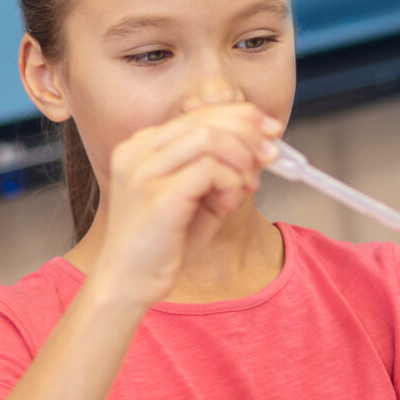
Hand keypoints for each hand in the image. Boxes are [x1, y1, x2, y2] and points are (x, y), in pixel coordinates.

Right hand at [90, 104, 281, 308]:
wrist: (127, 284)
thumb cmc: (161, 246)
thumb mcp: (197, 200)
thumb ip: (221, 172)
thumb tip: (262, 149)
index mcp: (141, 147)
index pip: (196, 115)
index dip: (240, 116)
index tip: (270, 129)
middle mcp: (136, 151)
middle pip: (204, 120)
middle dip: (248, 133)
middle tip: (273, 154)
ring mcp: (142, 171)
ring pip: (208, 137)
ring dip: (241, 158)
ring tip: (249, 185)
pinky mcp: (157, 196)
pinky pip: (209, 170)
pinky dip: (231, 181)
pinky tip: (230, 204)